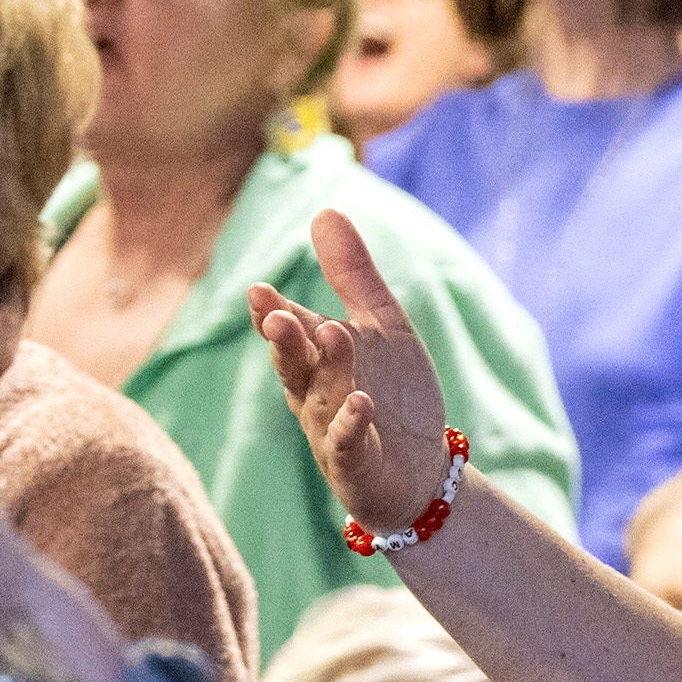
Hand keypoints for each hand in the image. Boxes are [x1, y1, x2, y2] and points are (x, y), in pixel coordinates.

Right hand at [255, 211, 461, 539]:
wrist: (421, 470)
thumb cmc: (393, 393)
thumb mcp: (380, 326)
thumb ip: (352, 275)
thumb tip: (324, 210)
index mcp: (316, 358)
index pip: (291, 330)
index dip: (274, 313)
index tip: (259, 290)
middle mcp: (314, 393)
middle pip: (293, 363)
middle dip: (283, 338)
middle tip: (272, 312)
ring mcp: (332, 431)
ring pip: (321, 398)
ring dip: (328, 367)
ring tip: (333, 333)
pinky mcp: (355, 465)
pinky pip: (348, 443)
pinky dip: (352, 422)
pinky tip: (362, 400)